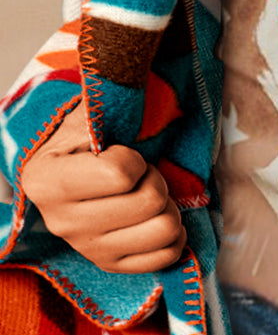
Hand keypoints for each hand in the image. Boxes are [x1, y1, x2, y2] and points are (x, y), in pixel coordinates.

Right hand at [20, 103, 186, 273]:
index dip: (135, 158)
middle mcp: (63, 223)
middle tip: (141, 174)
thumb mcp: (84, 118)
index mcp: (48, 182)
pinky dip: (173, 236)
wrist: (71, 174)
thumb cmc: (82, 143)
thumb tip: (124, 68)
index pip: (121, 173)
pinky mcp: (111, 265)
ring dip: (167, 207)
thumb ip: (102, 104)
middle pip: (151, 200)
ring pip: (166, 229)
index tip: (124, 154)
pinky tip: (154, 218)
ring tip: (147, 195)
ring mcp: (88, 249)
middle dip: (156, 179)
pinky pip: (167, 256)